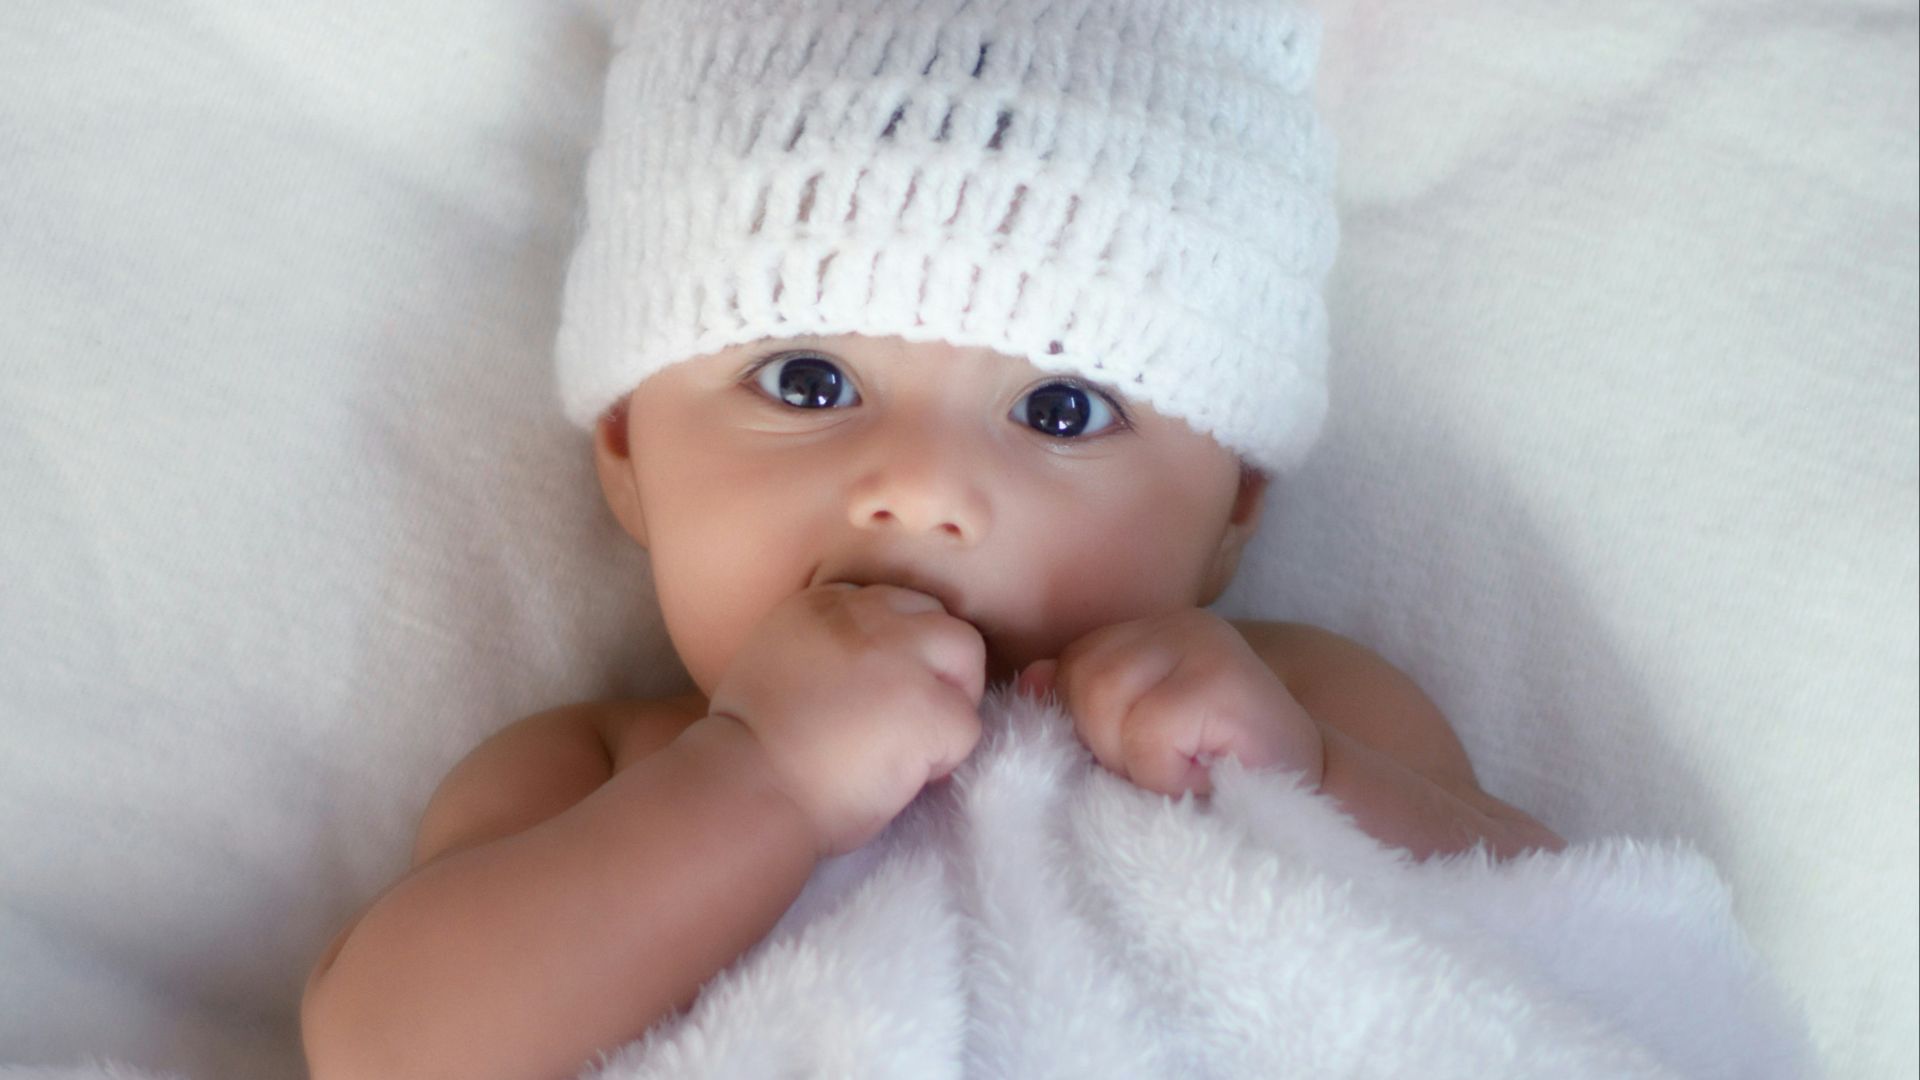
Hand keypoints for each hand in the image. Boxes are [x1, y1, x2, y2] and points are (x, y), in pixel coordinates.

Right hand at [708, 583, 986, 857]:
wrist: (746, 792)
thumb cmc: (750, 750)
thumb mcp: (775, 661)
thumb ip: (826, 647)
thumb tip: (878, 668)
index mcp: (824, 604)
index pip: (896, 603)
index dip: (901, 650)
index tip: (881, 694)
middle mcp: (867, 617)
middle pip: (940, 620)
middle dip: (938, 668)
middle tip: (910, 720)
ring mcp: (902, 658)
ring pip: (967, 656)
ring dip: (952, 702)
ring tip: (917, 744)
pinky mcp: (929, 707)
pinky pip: (968, 725)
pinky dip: (947, 757)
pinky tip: (908, 777)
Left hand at [1015, 609, 1323, 796]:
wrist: (1319, 807)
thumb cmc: (1217, 781)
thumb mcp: (1134, 744)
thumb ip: (1081, 708)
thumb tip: (1027, 681)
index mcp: (1147, 634)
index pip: (1066, 667)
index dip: (1086, 726)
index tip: (1139, 759)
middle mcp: (1174, 624)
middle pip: (1079, 679)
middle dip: (1107, 744)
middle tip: (1168, 769)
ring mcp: (1203, 643)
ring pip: (1103, 701)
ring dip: (1137, 762)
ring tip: (1187, 772)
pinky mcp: (1224, 678)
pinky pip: (1148, 732)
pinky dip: (1167, 773)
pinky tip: (1208, 776)